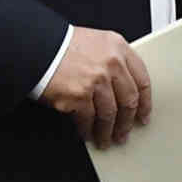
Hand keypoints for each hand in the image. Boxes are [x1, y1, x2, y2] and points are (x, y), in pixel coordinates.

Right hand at [40, 26, 152, 147]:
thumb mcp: (94, 43)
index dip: (145, 102)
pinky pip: (88, 120)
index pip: (142, 79)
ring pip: (110, 114)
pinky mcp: (80, 96)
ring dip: (108, 131)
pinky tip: (87, 134)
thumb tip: (121, 89)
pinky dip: (88, 130)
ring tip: (105, 139)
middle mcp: (111, 63)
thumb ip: (112, 60)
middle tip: (124, 132)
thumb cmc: (60, 45)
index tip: (143, 114)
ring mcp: (96, 80)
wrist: (36, 47)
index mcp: (117, 47)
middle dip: (127, 122)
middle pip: (129, 101)